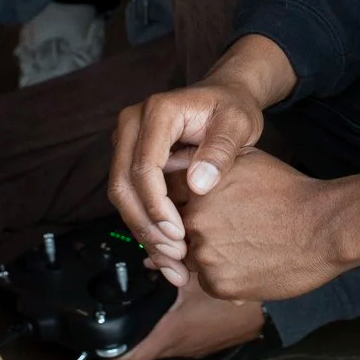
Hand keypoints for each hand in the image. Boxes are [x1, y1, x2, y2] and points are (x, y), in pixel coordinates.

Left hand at [104, 271, 264, 359]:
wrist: (268, 311)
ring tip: (140, 311)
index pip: (131, 359)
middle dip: (127, 341)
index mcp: (171, 333)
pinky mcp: (204, 343)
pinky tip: (172, 310)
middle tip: (112, 322)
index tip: (96, 348)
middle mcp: (180, 347)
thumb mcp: (198, 273)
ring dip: (150, 334)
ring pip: (161, 346)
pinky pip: (180, 340)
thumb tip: (148, 258)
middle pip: (143, 353)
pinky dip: (169, 329)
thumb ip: (170, 264)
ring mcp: (194, 348)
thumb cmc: (233, 295)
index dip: (110, 356)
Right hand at [107, 34, 294, 279]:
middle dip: (146, 226)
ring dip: (143, 232)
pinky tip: (166, 251)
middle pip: (123, 184)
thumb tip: (198, 185)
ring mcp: (127, 140)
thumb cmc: (233, 108)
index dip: (157, 205)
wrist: (224, 96)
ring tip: (173, 263)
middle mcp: (132, 123)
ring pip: (121, 195)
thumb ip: (220, 150)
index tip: (179, 234)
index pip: (144, 166)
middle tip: (175, 256)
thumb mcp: (238, 124)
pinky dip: (145, 224)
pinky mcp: (130, 157)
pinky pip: (129, 195)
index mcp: (157, 111)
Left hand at [182, 151, 359, 302]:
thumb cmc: (287, 189)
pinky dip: (224, 277)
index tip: (200, 209)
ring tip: (243, 245)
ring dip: (210, 256)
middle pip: (176, 232)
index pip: (167, 199)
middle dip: (196, 232)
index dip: (180, 205)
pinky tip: (249, 263)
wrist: (323, 226)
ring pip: (191, 259)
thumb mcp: (244, 159)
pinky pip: (209, 282)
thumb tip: (175, 163)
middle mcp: (193, 221)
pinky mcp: (219, 284)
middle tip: (230, 231)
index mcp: (195, 188)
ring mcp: (205, 255)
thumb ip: (205, 161)